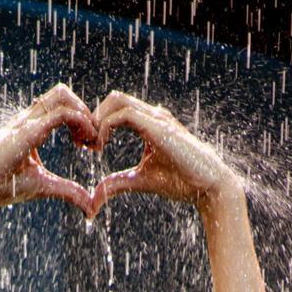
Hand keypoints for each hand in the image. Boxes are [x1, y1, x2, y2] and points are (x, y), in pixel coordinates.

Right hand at [0, 83, 96, 215]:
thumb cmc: (3, 188)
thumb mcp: (43, 186)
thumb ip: (68, 191)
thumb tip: (90, 207)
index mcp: (30, 127)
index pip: (59, 105)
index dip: (80, 119)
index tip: (87, 144)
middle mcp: (29, 119)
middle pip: (62, 93)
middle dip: (84, 110)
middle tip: (91, 139)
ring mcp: (27, 122)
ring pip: (62, 95)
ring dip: (83, 113)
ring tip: (88, 140)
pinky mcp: (28, 131)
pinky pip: (61, 114)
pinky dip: (79, 122)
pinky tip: (82, 142)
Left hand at [90, 91, 241, 215]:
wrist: (208, 187)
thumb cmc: (181, 183)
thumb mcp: (140, 180)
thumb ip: (118, 182)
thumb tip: (95, 193)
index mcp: (149, 124)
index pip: (115, 109)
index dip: (96, 123)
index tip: (86, 146)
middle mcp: (152, 116)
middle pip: (113, 99)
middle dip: (92, 117)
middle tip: (83, 143)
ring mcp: (157, 118)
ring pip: (117, 100)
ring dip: (97, 119)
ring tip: (92, 144)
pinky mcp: (158, 127)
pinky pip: (124, 115)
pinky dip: (106, 126)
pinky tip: (101, 145)